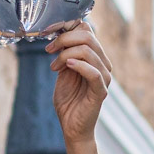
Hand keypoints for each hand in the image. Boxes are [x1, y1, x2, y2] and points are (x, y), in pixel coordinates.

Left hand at [46, 21, 111, 144]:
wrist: (72, 127)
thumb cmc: (68, 101)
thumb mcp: (63, 71)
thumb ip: (65, 54)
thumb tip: (58, 35)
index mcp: (95, 57)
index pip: (87, 30)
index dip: (67, 26)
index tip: (49, 32)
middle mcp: (103, 64)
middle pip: (87, 36)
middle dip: (64, 39)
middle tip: (49, 50)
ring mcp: (104, 77)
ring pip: (88, 50)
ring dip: (65, 54)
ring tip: (54, 66)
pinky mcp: (101, 91)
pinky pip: (93, 72)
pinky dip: (78, 65)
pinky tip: (65, 66)